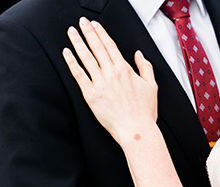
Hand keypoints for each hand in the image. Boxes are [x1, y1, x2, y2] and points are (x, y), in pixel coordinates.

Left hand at [63, 18, 157, 143]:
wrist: (136, 130)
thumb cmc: (144, 113)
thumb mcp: (152, 87)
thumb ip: (146, 68)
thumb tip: (139, 55)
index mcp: (125, 70)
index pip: (110, 46)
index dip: (101, 33)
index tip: (95, 25)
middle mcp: (111, 74)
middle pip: (97, 47)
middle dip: (88, 32)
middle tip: (81, 23)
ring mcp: (100, 84)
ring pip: (86, 58)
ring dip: (77, 42)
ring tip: (71, 32)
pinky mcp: (91, 95)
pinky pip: (78, 75)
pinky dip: (71, 62)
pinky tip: (67, 53)